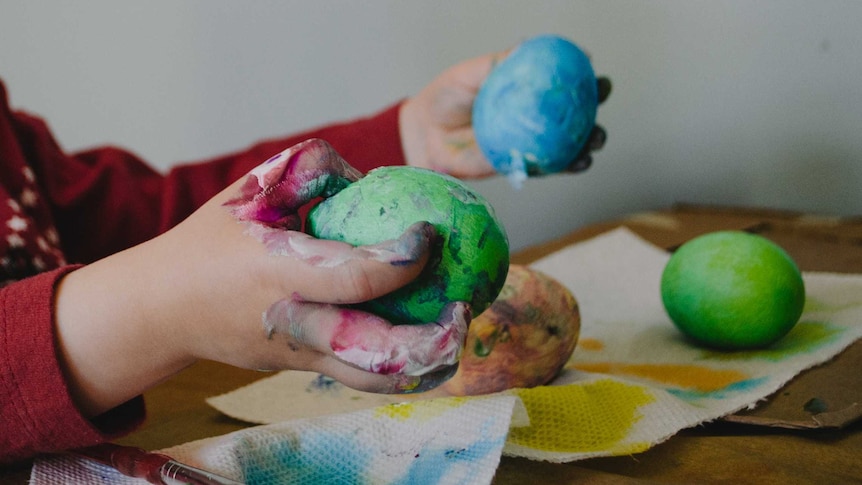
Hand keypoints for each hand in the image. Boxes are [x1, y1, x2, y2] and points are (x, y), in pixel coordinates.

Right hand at [55, 139, 469, 416]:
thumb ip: (311, 170)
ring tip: (458, 335)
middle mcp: (292, 323)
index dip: (402, 260)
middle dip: (430, 338)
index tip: (428, 234)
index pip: (355, 278)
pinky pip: (360, 376)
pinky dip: (401, 368)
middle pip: (374, 351)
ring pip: (372, 379)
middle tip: (464, 308)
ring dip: (425, 365)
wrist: (164, 309)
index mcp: (277, 273)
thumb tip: (374, 177)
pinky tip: (429, 344)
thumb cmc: (210, 242)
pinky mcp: (303, 370)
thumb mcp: (252, 189)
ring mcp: (298, 356)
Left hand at [400, 51, 610, 178]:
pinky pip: (550, 167)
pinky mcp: (522, 165)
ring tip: (596, 139)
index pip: (562, 80)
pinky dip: (568, 166)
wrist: (426, 133)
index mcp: (526, 90)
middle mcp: (533, 116)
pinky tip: (578, 163)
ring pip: (570, 143)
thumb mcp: (472, 73)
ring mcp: (530, 141)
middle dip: (594, 107)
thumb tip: (527, 47)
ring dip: (589, 142)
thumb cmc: (448, 97)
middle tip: (599, 101)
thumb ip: (499, 64)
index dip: (581, 75)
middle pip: (575, 112)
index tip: (592, 67)